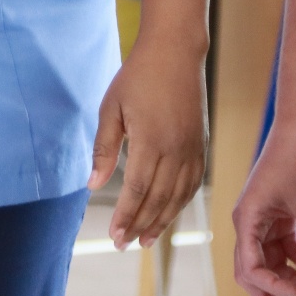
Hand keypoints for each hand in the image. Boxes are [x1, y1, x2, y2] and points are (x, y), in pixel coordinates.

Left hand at [90, 36, 206, 248]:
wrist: (175, 51)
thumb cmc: (137, 76)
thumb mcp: (111, 108)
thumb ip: (104, 149)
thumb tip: (93, 185)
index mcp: (151, 140)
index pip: (137, 190)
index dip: (125, 216)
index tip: (114, 236)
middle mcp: (176, 149)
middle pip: (158, 199)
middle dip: (140, 225)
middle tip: (124, 244)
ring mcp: (193, 148)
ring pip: (178, 196)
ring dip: (161, 221)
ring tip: (146, 240)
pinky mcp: (201, 144)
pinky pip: (192, 183)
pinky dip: (180, 203)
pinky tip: (168, 214)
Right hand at [231, 122, 295, 295]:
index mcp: (247, 218)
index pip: (249, 267)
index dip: (271, 287)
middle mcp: (249, 222)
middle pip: (251, 271)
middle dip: (272, 291)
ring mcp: (263, 220)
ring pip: (269, 262)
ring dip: (288, 275)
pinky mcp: (278, 216)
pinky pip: (283, 248)